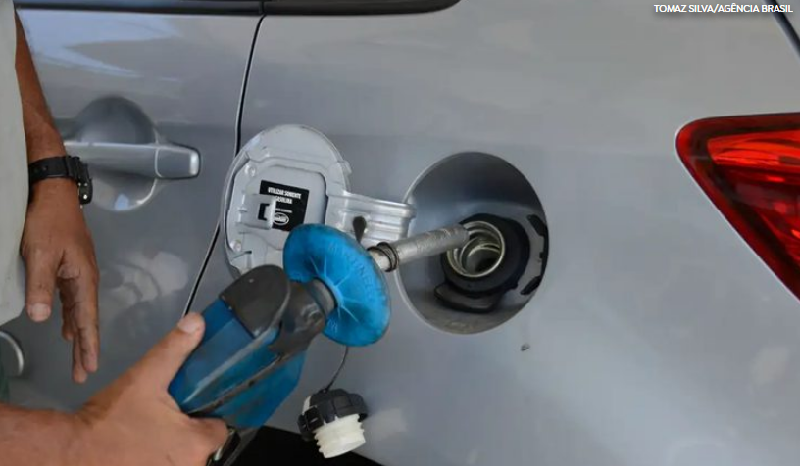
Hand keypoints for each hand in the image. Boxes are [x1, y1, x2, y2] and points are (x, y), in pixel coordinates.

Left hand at [21, 178, 98, 382]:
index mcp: (83, 278)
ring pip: (79, 311)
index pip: (87, 319)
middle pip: (86, 319)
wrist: (53, 192)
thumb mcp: (40, 254)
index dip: (88, 345)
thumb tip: (41, 319)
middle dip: (85, 347)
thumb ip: (41, 287)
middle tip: (82, 373)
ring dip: (78, 334)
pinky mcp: (70, 266)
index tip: (89, 368)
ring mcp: (79, 272)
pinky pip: (72, 300)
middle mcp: (85, 278)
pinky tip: (64, 327)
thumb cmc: (48, 221)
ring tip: (77, 358)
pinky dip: (70, 317)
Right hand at [72, 313, 227, 465]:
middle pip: (201, 444)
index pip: (219, 427)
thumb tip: (197, 322)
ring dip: (171, 446)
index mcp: (197, 443)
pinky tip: (140, 446)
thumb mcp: (145, 376)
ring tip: (150, 429)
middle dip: (186, 429)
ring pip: (183, 458)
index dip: (206, 413)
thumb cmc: (109, 419)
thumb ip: (174, 349)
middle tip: (165, 415)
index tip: (191, 404)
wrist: (70, 452)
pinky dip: (157, 459)